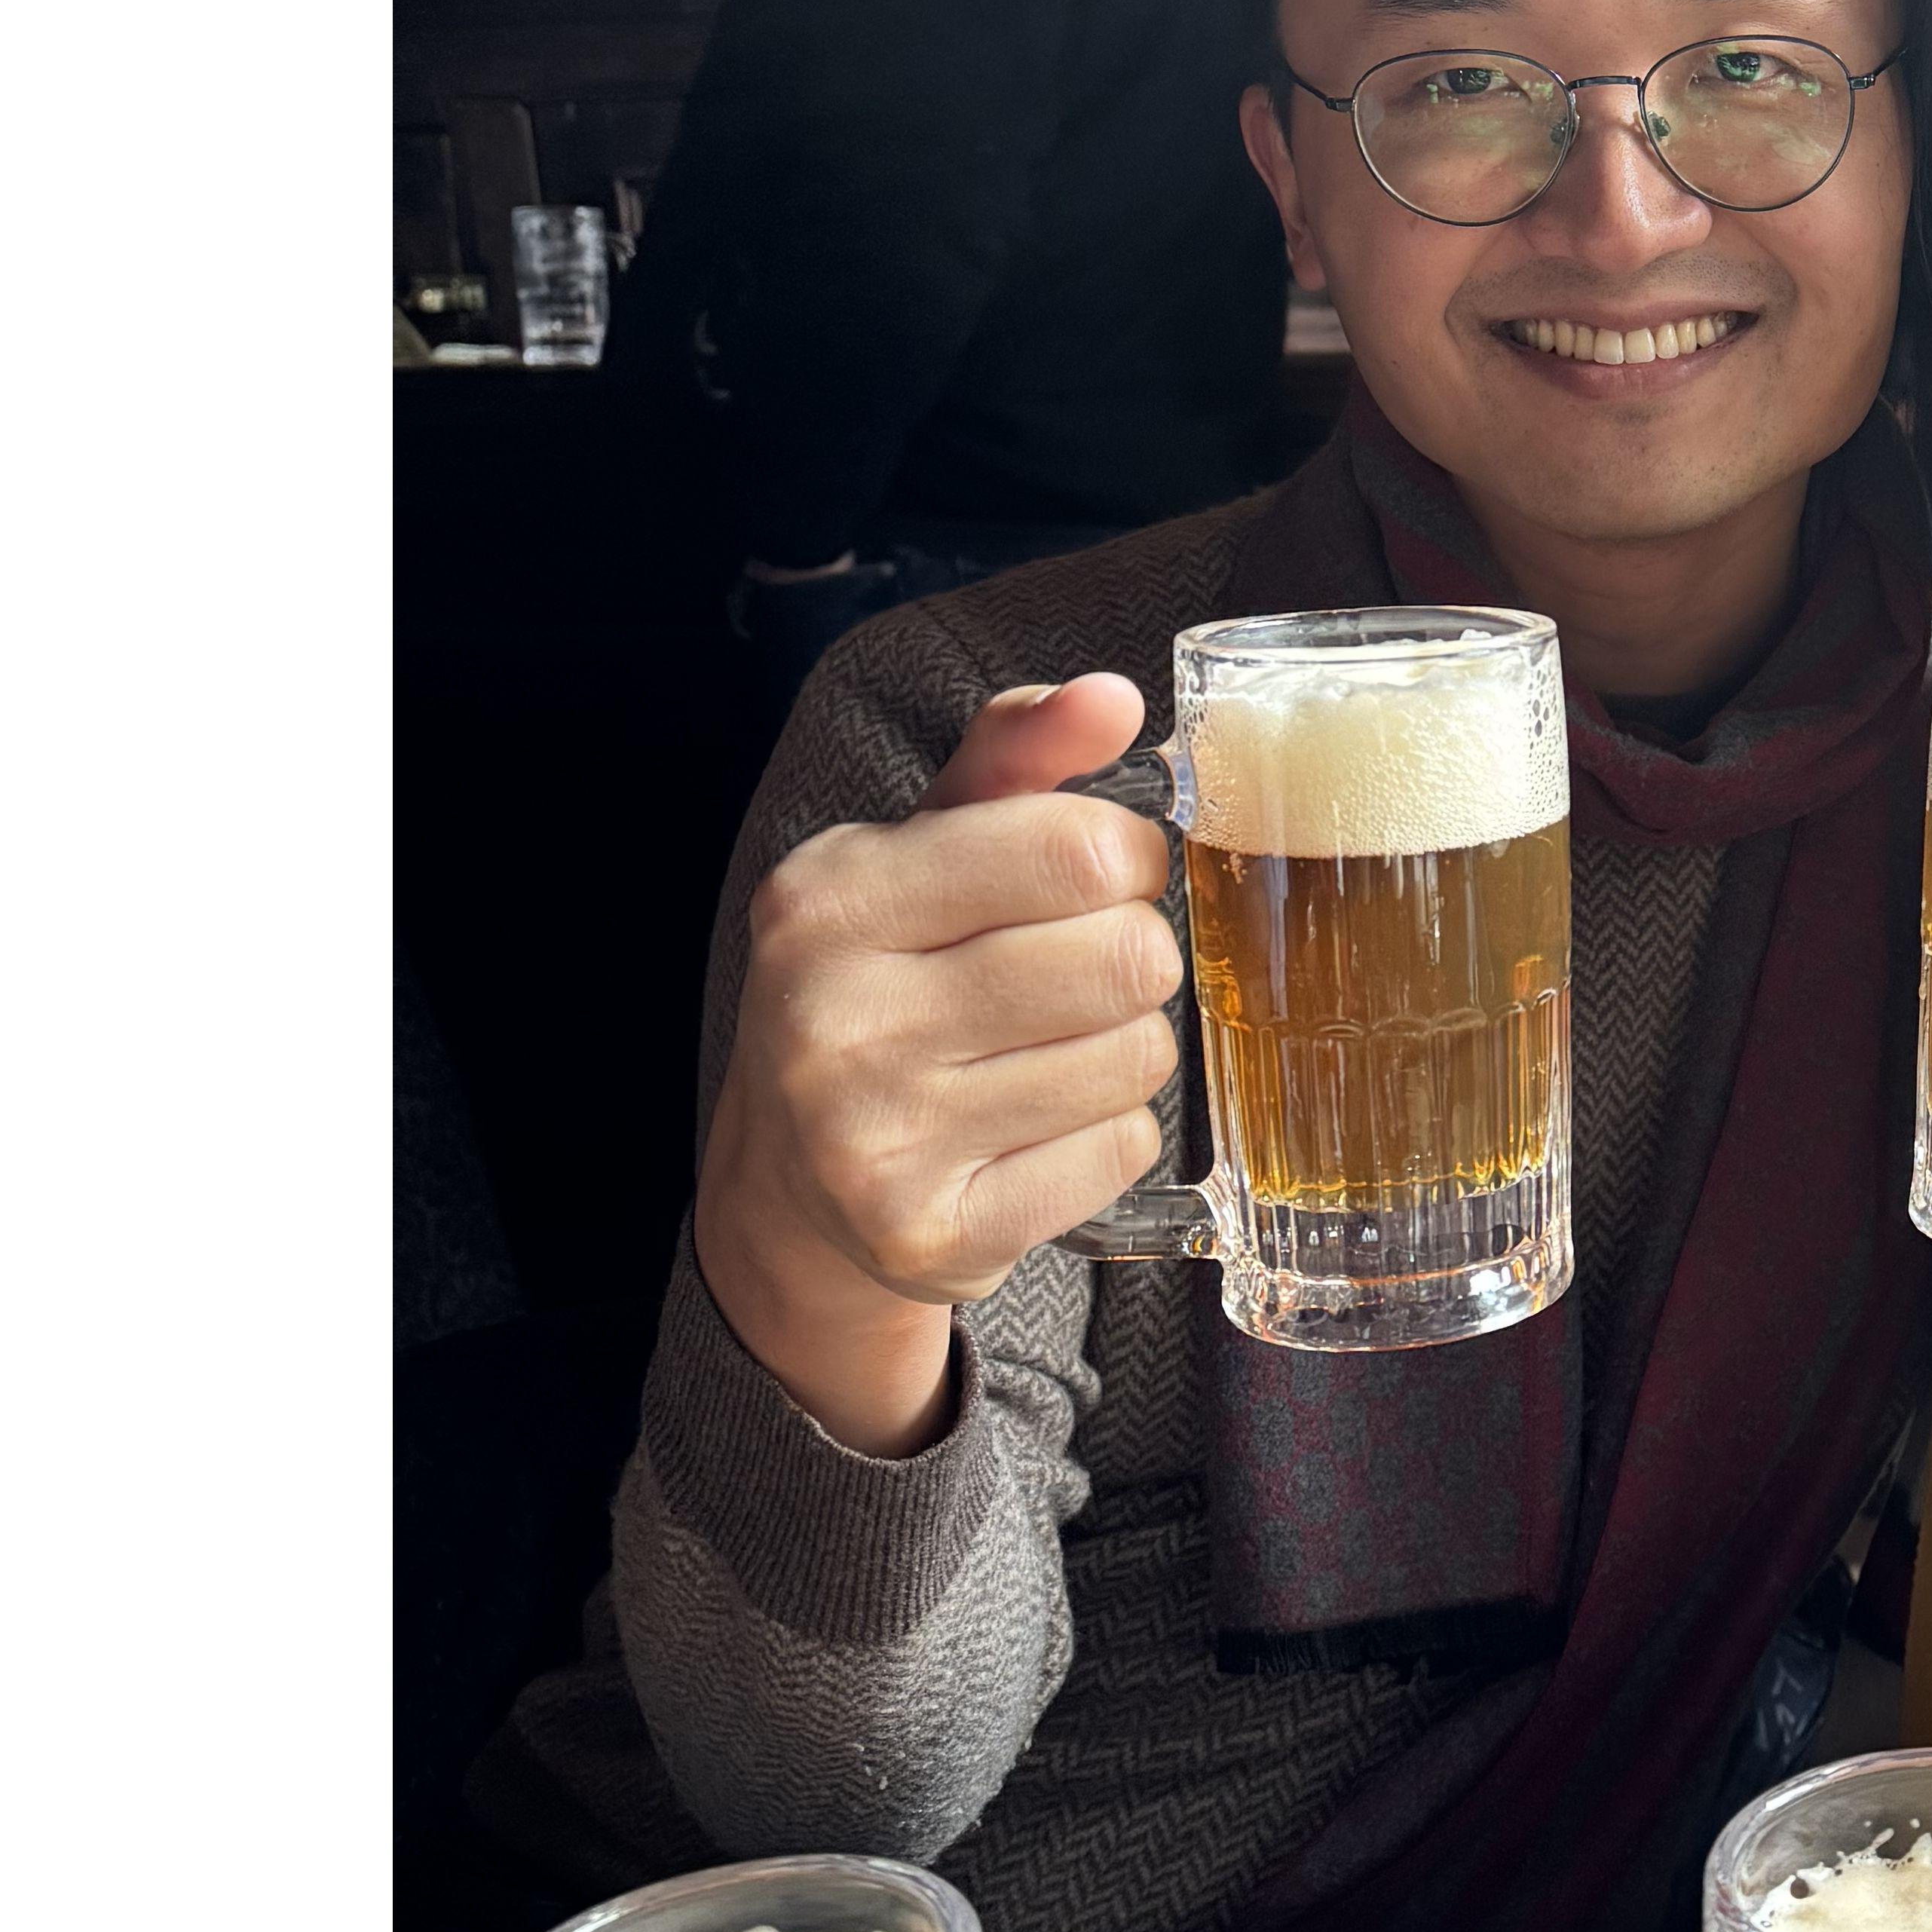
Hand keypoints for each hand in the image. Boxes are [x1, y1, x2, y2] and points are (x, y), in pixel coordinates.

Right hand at [690, 673, 1181, 1455]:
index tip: (1096, 876)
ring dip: (1123, 1048)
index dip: (1126, 858)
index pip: (1078, 848)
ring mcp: (875, 1139)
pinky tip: (1036, 1127)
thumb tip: (1112, 697)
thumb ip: (1018, 758)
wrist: (795, 1186)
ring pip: (1136, 1056)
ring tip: (1048, 1050)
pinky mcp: (934, 1235)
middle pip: (1126, 957)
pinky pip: (1121, 1150)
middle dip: (1131, 956)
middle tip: (1075, 972)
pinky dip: (1106, 1135)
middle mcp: (834, 1018)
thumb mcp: (923, 849)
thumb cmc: (885, 982)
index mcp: (828, 896)